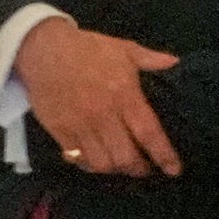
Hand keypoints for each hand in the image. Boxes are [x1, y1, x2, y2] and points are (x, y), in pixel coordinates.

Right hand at [11, 17, 185, 175]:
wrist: (43, 49)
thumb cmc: (86, 48)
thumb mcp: (123, 49)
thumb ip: (150, 59)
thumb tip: (175, 63)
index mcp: (125, 96)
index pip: (149, 133)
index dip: (164, 155)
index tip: (174, 170)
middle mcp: (104, 115)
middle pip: (125, 157)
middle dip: (138, 169)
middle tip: (144, 168)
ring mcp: (80, 125)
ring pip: (102, 163)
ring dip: (114, 169)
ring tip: (120, 166)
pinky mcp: (60, 130)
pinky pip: (77, 158)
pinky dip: (89, 164)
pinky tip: (95, 159)